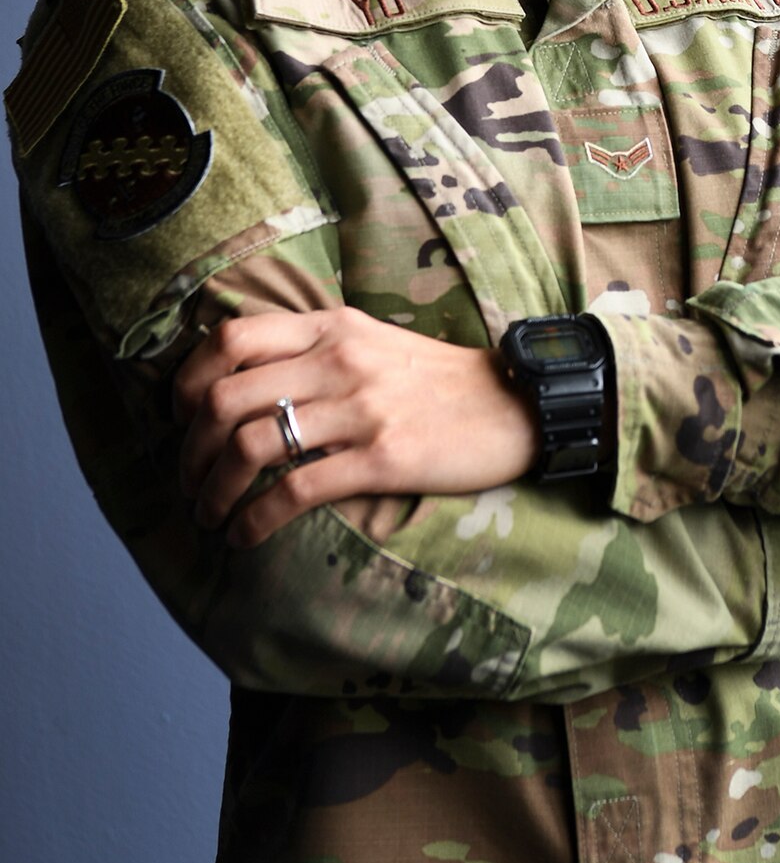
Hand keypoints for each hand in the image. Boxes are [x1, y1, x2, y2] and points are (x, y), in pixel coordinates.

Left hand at [173, 308, 538, 548]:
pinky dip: (255, 520)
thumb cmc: (437, 381)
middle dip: (189, 451)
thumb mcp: (371, 341)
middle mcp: (339, 359)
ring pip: (250, 446)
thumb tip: (243, 377)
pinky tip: (246, 536)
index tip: (180, 420)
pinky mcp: (383, 458)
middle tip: (188, 482)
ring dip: (212, 491)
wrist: (515, 404)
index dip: (187, 382)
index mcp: (331, 326)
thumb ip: (313, 349)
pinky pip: (296, 490)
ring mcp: (360, 408)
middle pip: (225, 397)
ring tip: (208, 516)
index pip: (231, 339)